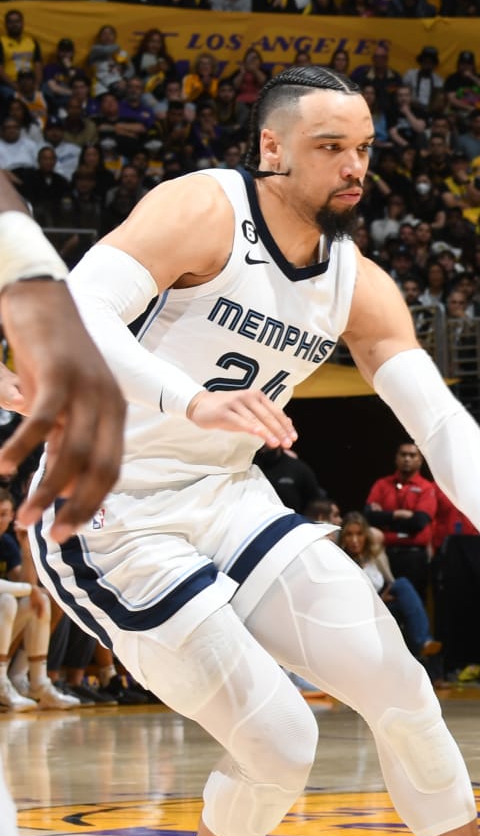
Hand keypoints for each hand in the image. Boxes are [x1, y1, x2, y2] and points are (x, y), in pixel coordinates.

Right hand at [0, 278, 125, 542]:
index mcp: (113, 412)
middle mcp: (108, 404)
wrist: (41, 298)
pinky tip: (4, 467)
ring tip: (27, 516)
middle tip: (53, 537)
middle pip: (99, 468)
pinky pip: (42, 422)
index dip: (91, 502)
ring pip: (72, 453)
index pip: (110, 469)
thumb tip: (59, 479)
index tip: (70, 529)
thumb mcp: (60, 401)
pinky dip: (22, 448)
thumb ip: (62, 436)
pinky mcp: (58, 376)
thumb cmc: (47, 354)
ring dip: (48, 489)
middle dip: (76, 507)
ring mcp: (86, 390)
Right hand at [186, 389, 295, 448]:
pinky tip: (259, 434)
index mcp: (258, 396)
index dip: (286, 425)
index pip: (276, 412)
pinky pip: (240, 420)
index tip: (294, 438)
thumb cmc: (228, 411)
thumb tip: (288, 423)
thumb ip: (266, 418)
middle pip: (268, 416)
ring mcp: (236, 402)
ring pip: (256, 419)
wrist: (200, 405)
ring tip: (277, 444)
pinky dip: (251, 427)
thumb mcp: (249, 414)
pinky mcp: (224, 410)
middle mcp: (249, 396)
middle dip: (280, 431)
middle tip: (288, 444)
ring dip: (268, 432)